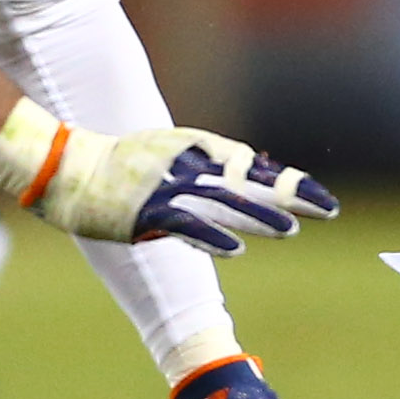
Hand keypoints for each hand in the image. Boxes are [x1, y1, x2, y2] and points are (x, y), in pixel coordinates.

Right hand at [0, 105, 337, 255]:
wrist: (71, 169)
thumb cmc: (126, 163)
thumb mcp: (172, 152)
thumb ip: (210, 162)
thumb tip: (252, 170)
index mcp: (198, 149)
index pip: (255, 167)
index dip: (289, 181)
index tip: (321, 198)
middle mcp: (189, 165)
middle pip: (249, 182)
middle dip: (290, 196)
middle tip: (328, 210)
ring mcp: (168, 187)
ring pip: (223, 203)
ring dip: (259, 216)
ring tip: (292, 229)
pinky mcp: (147, 211)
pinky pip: (185, 224)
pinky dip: (211, 236)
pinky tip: (237, 248)